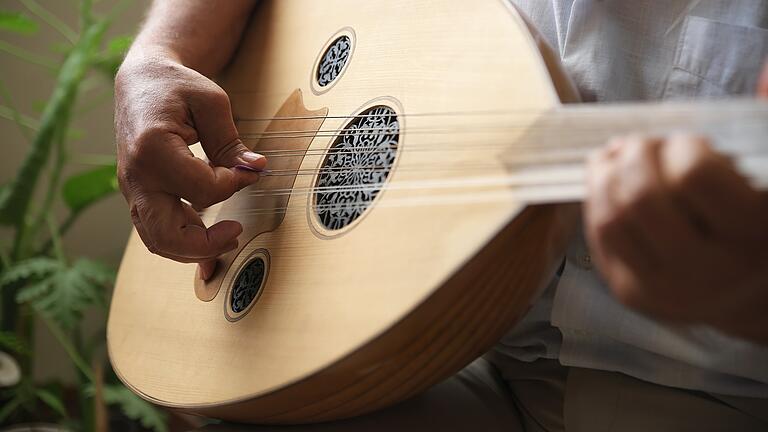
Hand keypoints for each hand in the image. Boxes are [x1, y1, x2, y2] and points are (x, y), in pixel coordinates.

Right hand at [115, 53, 265, 279]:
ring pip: (158, 241)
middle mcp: (136, 177)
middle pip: (168, 234)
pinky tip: (209, 234)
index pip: (203, 189)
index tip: (248, 170)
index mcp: (153, 149)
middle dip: (207, 244)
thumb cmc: (175, 86)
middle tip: (237, 231)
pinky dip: (182, 241)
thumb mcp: (211, 102)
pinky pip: (155, 232)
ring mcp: (133, 190)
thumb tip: (256, 168)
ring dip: (194, 249)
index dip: (233, 184)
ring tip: (227, 235)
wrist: (141, 82)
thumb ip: (232, 141)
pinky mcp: (138, 196)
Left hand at [584, 134, 767, 342]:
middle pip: (641, 195)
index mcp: (751, 235)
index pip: (694, 174)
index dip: (683, 145)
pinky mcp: (630, 293)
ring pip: (611, 216)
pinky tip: (608, 178)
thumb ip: (763, 131)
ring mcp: (664, 288)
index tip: (689, 141)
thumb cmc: (756, 225)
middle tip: (645, 142)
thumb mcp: (766, 179)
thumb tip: (767, 71)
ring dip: (607, 172)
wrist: (743, 293)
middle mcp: (707, 271)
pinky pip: (598, 234)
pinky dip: (596, 196)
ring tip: (621, 154)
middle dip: (636, 154)